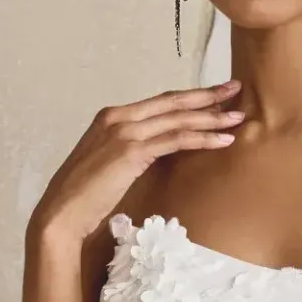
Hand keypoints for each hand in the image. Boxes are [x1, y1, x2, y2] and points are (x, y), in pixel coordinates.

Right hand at [29, 84, 243, 249]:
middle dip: (208, 96)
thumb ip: (131, 154)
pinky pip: (175, 140)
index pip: (159, 102)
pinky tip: (223, 140)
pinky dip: (202, 139)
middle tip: (237, 89)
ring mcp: (124, 131)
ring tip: (239, 117)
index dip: (189, 98)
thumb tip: (154, 155)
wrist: (62, 213)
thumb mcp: (110, 167)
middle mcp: (119, 116)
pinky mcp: (131, 151)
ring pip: (178, 119)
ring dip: (212, 118)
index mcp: (112, 116)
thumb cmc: (85, 198)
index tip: (215, 95)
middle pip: (173, 102)